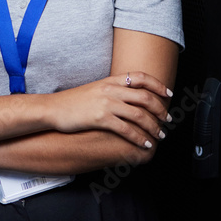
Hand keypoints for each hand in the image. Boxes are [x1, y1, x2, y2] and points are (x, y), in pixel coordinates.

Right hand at [46, 72, 171, 148]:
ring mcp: (106, 103)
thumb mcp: (94, 89)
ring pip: (139, 114)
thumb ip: (111, 90)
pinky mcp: (100, 118)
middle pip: (145, 96)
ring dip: (153, 126)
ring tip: (159, 135)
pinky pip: (126, 129)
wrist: (52, 109)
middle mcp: (110, 90)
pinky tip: (144, 143)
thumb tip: (128, 98)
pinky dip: (139, 137)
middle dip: (160, 109)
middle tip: (168, 118)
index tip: (168, 93)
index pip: (141, 77)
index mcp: (110, 80)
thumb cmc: (71, 102)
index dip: (157, 85)